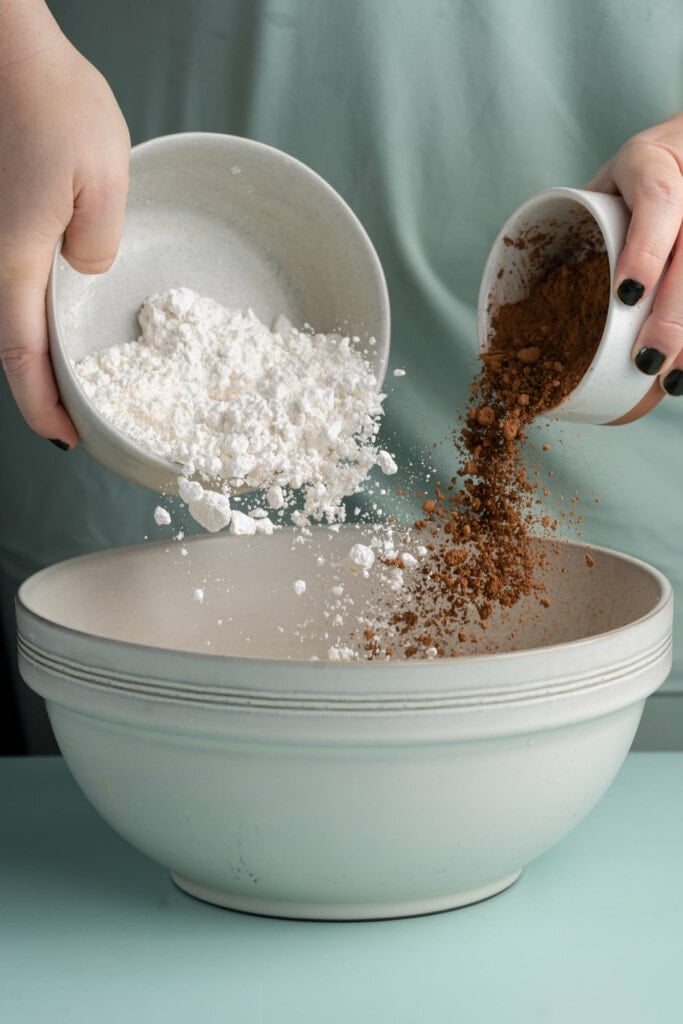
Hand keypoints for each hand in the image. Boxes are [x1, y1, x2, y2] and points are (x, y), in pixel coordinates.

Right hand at [0, 11, 129, 447]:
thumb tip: (85, 271)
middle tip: (75, 423)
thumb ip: (98, 240)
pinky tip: (61, 319)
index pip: (24, 358)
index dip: (44, 405)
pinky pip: (18, 286)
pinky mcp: (6, 221)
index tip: (67, 437)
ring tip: (73, 385)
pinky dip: (37, 319)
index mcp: (16, 261)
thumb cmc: (50, 101)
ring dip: (40, 359)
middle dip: (44, 393)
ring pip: (14, 319)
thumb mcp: (101, 177)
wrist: (5, 47)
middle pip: (15, 347)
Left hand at [587, 112, 682, 421]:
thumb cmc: (631, 182)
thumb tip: (518, 313)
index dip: (645, 249)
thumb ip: (579, 231)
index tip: (627, 296)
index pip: (657, 198)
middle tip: (647, 362)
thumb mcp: (603, 188)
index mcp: (651, 160)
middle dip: (672, 315)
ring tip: (673, 380)